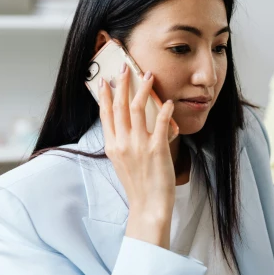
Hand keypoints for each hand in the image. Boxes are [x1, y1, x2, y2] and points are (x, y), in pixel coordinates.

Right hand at [98, 63, 176, 248]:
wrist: (148, 206)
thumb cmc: (139, 185)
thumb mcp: (124, 162)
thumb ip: (125, 143)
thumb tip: (131, 126)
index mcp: (113, 146)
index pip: (105, 115)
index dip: (104, 96)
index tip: (104, 80)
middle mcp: (123, 143)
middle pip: (119, 107)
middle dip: (123, 84)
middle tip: (126, 68)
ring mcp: (139, 146)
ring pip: (138, 110)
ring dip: (143, 90)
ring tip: (149, 76)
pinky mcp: (157, 150)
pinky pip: (160, 124)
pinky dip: (164, 110)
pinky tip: (168, 102)